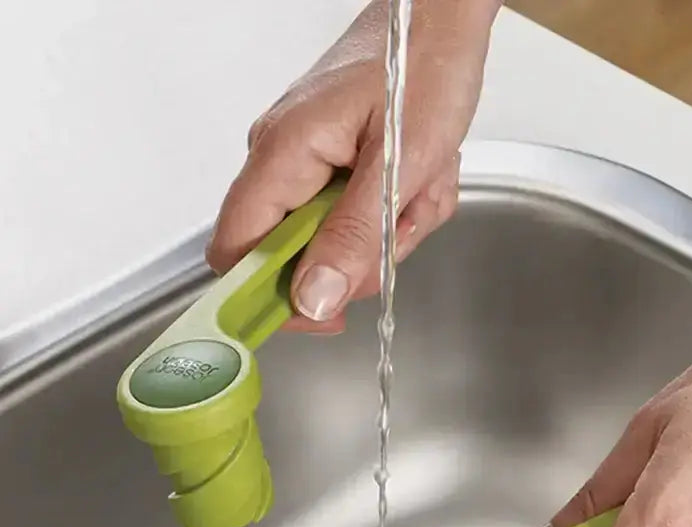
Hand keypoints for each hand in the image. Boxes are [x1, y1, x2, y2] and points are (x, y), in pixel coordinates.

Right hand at [206, 0, 497, 331]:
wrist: (439, 13)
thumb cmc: (419, 63)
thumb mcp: (398, 164)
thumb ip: (352, 237)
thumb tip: (312, 298)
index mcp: (281, 156)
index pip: (237, 253)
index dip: (272, 298)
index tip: (326, 316)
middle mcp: (281, 160)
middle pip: (299, 256)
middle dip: (364, 256)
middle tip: (406, 221)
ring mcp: (306, 160)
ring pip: (338, 239)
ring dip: (392, 229)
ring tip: (423, 184)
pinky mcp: (332, 160)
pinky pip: (357, 214)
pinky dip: (396, 208)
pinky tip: (420, 177)